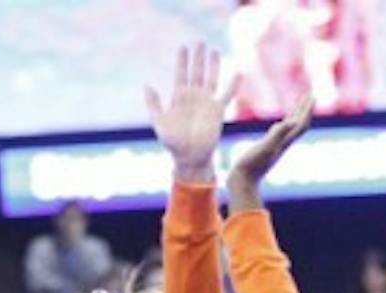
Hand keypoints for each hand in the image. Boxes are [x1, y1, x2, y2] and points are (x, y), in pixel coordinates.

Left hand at [145, 43, 232, 182]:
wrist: (190, 157)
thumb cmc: (173, 143)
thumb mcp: (159, 122)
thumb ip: (154, 104)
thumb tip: (147, 85)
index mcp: (179, 97)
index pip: (181, 74)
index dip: (182, 61)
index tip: (183, 47)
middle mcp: (193, 97)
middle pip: (196, 72)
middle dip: (198, 57)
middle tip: (200, 42)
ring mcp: (206, 102)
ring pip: (211, 78)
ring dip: (213, 65)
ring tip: (214, 50)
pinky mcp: (217, 110)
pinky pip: (227, 94)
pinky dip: (233, 84)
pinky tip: (239, 72)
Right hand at [226, 95, 312, 212]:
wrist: (243, 182)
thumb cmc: (251, 165)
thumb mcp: (265, 146)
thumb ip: (278, 134)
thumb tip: (293, 121)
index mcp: (284, 142)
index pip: (300, 124)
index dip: (307, 110)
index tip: (312, 96)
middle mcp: (282, 144)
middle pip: (298, 124)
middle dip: (304, 109)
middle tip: (310, 95)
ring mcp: (275, 147)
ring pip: (290, 129)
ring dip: (296, 116)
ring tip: (300, 105)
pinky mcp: (266, 150)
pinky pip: (278, 135)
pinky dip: (283, 125)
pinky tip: (281, 124)